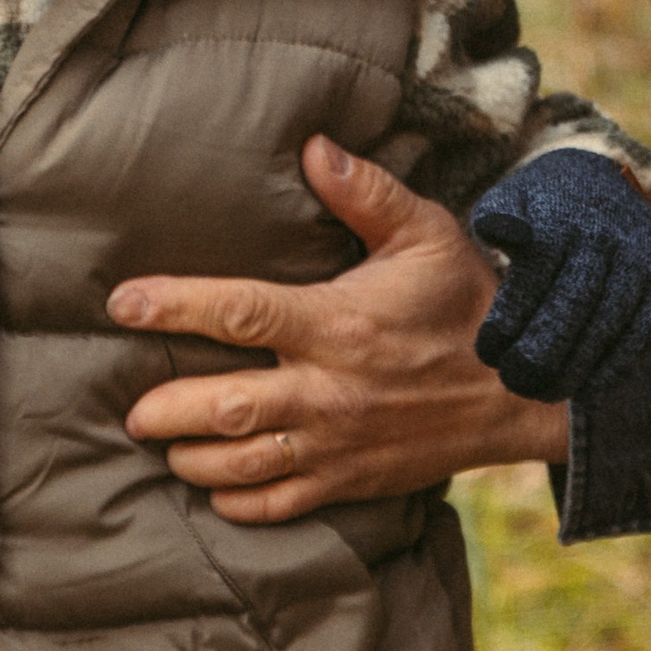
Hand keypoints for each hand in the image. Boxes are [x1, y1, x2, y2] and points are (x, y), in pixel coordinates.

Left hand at [109, 135, 570, 522]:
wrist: (527, 390)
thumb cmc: (466, 305)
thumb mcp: (426, 236)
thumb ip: (366, 193)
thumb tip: (314, 145)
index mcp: (337, 324)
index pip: (240, 312)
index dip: (175, 306)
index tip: (124, 302)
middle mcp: (329, 390)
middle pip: (224, 408)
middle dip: (166, 411)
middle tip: (131, 408)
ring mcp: (337, 444)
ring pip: (241, 464)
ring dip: (191, 458)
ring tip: (163, 443)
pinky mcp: (350, 482)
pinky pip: (279, 505)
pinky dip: (237, 502)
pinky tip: (213, 487)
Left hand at [471, 151, 650, 403]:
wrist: (606, 188)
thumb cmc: (544, 209)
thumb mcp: (513, 198)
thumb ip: (496, 217)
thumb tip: (498, 231)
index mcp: (561, 220)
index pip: (532, 278)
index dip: (508, 322)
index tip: (487, 353)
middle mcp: (605, 240)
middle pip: (572, 304)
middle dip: (540, 352)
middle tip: (514, 382)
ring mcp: (641, 264)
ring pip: (607, 325)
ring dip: (574, 368)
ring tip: (543, 392)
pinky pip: (640, 337)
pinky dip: (613, 370)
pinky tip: (585, 393)